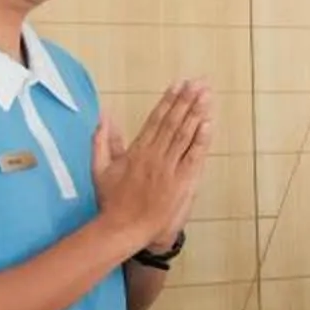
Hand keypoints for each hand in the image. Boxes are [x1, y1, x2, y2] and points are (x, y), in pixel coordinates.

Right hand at [92, 80, 212, 251]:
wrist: (123, 228)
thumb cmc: (112, 201)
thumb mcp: (101, 168)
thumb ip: (102, 140)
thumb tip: (104, 115)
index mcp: (137, 150)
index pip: (156, 119)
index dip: (169, 100)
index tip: (179, 84)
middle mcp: (155, 155)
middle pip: (174, 122)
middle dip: (187, 100)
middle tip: (199, 81)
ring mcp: (169, 168)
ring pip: (185, 135)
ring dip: (196, 113)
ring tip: (206, 94)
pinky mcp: (181, 182)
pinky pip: (193, 157)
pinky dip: (201, 140)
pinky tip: (208, 123)